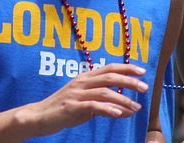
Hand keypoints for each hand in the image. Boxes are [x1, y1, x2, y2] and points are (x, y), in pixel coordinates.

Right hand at [19, 64, 148, 136]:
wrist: (39, 116)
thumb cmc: (64, 110)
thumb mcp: (87, 107)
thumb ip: (106, 106)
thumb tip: (128, 110)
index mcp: (84, 78)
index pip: (108, 68)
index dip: (126, 67)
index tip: (142, 70)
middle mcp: (81, 82)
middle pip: (109, 77)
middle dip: (128, 80)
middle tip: (144, 87)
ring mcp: (76, 94)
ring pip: (104, 92)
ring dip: (122, 99)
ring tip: (136, 107)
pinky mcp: (71, 106)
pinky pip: (92, 106)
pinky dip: (107, 109)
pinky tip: (119, 114)